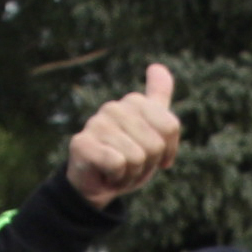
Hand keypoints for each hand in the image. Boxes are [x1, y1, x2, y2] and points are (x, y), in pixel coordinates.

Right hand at [64, 64, 182, 204]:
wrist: (96, 185)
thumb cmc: (127, 158)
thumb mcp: (151, 129)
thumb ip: (158, 98)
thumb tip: (157, 66)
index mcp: (134, 102)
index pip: (170, 127)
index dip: (166, 151)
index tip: (152, 156)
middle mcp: (114, 107)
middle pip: (155, 144)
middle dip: (147, 165)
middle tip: (130, 166)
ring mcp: (96, 123)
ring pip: (137, 157)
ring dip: (131, 174)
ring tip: (117, 171)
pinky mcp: (81, 143)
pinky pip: (118, 163)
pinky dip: (116, 177)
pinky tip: (105, 174)